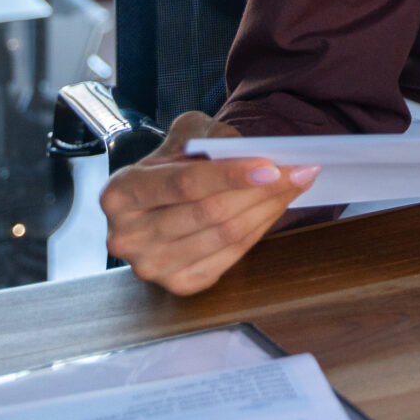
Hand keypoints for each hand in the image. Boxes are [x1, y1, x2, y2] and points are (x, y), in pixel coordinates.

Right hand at [100, 111, 322, 295]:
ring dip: (268, 209)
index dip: (231, 175)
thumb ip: (211, 137)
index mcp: (120, 194)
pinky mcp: (178, 284)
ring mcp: (151, 267)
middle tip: (299, 171)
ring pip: (224, 236)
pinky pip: (230, 257)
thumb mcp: (184, 134)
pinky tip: (275, 208)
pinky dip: (259, 230)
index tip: (272, 165)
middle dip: (262, 190)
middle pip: (210, 212)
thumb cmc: (172, 162)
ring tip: (295, 185)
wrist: (157, 199)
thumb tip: (252, 152)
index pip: (185, 183)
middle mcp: (128, 237)